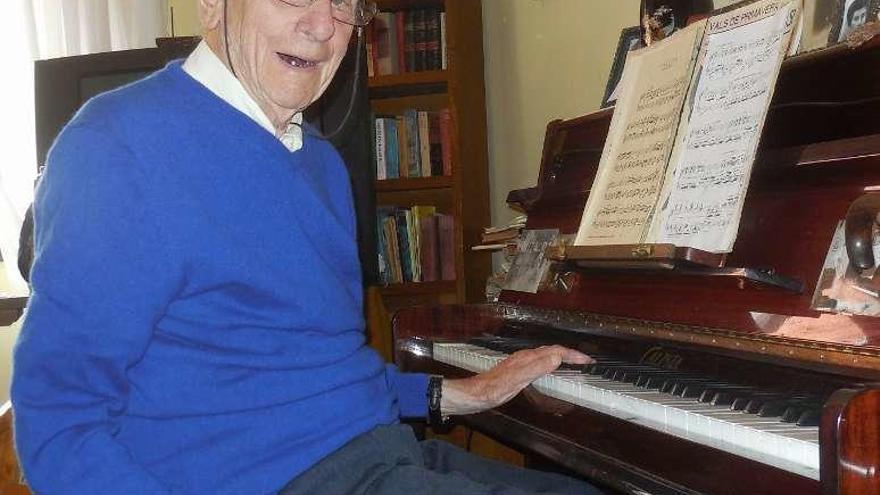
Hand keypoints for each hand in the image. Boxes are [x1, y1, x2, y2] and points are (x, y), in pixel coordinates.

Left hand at [440, 345, 592, 415]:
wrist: (474, 395)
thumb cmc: (494, 389)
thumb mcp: (517, 380)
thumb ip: (537, 367)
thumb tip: (557, 356)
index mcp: (527, 357)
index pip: (555, 351)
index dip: (573, 355)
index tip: (588, 361)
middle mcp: (524, 357)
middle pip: (552, 351)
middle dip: (570, 354)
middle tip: (585, 362)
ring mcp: (520, 363)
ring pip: (545, 356)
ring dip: (561, 358)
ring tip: (573, 364)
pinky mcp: (516, 371)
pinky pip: (539, 363)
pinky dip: (551, 365)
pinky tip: (550, 372)